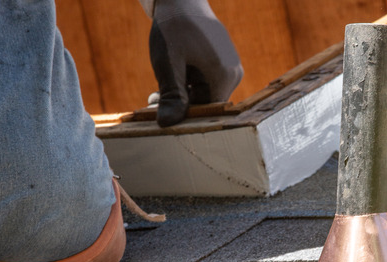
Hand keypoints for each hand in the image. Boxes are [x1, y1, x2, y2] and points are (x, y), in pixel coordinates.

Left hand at [149, 0, 242, 126]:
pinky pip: (208, 81)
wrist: (182, 0)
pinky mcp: (225, 61)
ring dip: (183, 93)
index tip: (161, 112)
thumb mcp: (168, 64)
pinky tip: (174, 74)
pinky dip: (189, 82)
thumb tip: (167, 125)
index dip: (185, 115)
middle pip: (207, 102)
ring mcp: (232, 67)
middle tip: (152, 98)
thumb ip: (171, 96)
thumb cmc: (174, 29)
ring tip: (158, 87)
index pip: (208, 111)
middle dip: (181, 103)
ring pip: (205, 92)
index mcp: (224, 76)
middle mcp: (234, 73)